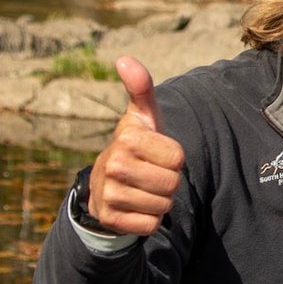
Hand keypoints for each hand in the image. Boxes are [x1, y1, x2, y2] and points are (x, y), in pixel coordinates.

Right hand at [84, 57, 184, 236]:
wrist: (104, 187)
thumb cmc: (136, 147)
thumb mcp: (142, 118)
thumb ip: (141, 88)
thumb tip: (124, 59)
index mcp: (127, 138)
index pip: (178, 157)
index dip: (173, 158)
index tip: (155, 154)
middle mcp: (114, 165)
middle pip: (173, 183)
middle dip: (168, 181)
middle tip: (150, 174)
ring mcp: (109, 194)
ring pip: (164, 205)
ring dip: (160, 201)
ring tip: (142, 189)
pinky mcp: (111, 219)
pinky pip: (151, 224)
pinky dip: (149, 219)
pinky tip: (134, 207)